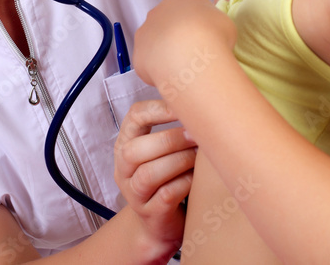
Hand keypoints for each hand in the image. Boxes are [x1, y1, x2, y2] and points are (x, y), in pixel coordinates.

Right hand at [114, 100, 196, 255]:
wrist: (161, 225)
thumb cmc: (168, 178)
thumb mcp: (163, 153)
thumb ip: (174, 130)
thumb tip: (206, 103)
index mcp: (125, 144)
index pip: (134, 117)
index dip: (158, 109)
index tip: (183, 107)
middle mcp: (124, 168)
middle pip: (136, 149)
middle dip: (170, 139)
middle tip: (196, 136)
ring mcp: (134, 194)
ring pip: (149, 174)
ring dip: (178, 161)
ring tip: (198, 156)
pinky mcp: (150, 213)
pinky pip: (166, 195)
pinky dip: (184, 183)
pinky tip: (197, 178)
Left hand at [133, 0, 235, 90]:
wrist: (192, 57)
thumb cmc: (214, 34)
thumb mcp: (223, 21)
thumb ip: (212, 22)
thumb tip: (208, 32)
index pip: (187, 6)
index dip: (197, 23)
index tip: (205, 36)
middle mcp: (158, 11)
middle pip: (167, 22)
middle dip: (178, 36)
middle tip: (193, 52)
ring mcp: (144, 32)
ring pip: (155, 42)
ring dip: (166, 52)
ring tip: (184, 67)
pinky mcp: (138, 54)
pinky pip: (149, 63)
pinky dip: (159, 70)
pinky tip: (173, 76)